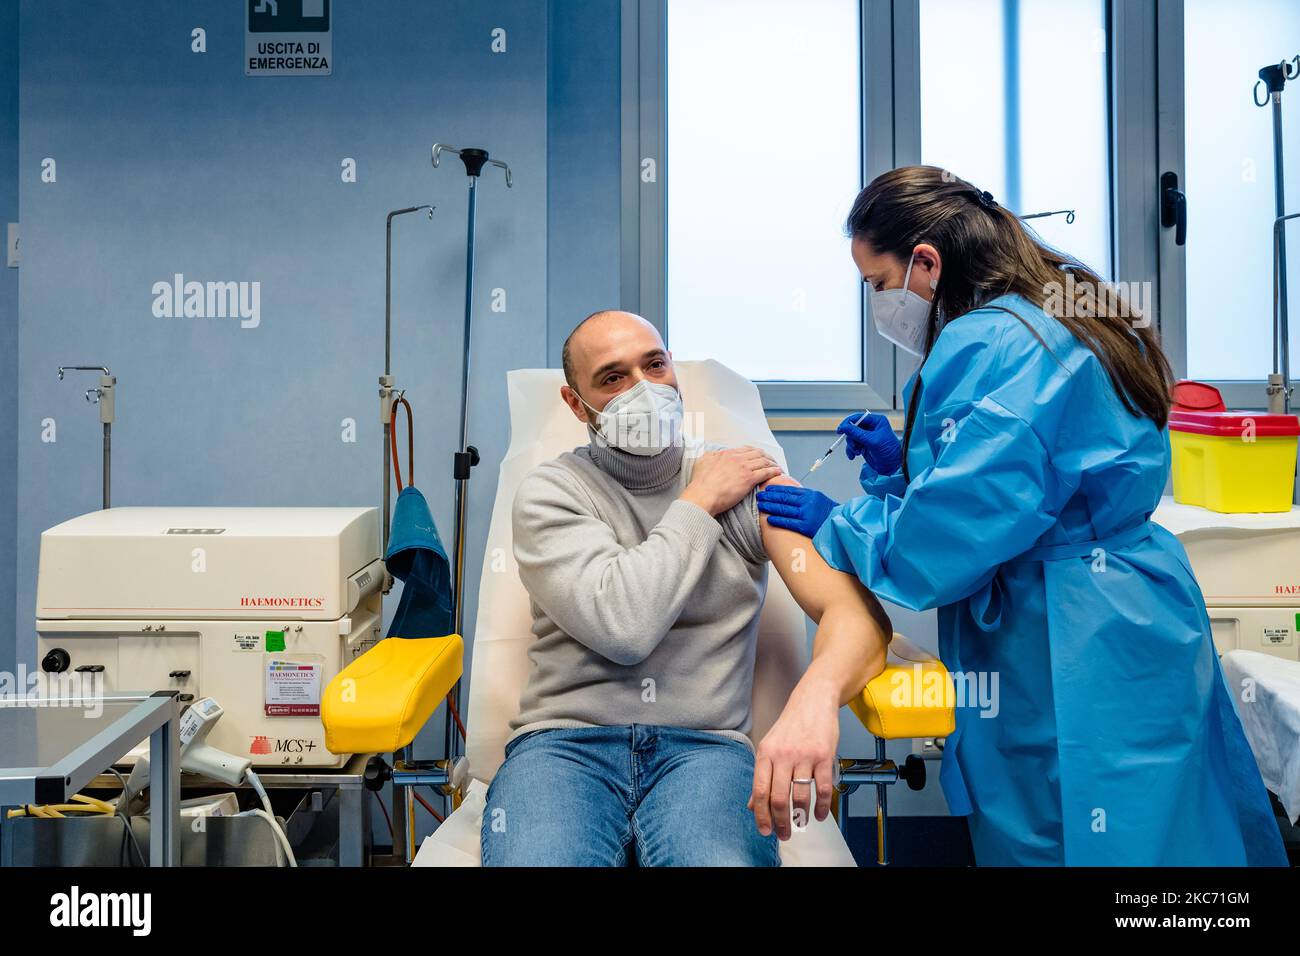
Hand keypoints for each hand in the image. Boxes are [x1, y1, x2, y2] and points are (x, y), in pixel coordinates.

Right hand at [681, 446, 781, 515]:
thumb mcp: (702, 462)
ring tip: (778, 467)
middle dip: (767, 456)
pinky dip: (774, 471)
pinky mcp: (749, 479)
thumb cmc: (700, 483)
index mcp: (727, 454)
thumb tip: (714, 453)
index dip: (756, 452)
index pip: (746, 449)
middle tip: (772, 461)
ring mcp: (743, 468)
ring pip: (764, 461)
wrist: (702, 496)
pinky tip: (778, 473)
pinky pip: (766, 472)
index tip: (760, 456)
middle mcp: (737, 458)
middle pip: (758, 453)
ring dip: (773, 463)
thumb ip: (710, 456)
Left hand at [748, 686, 839, 838]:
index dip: (761, 815)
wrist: (813, 701)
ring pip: (801, 796)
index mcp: (765, 754)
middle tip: (784, 834)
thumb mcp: (769, 747)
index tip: (765, 830)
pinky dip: (822, 807)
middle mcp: (783, 755)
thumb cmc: (791, 726)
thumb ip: (762, 776)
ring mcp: (804, 756)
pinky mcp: (824, 756)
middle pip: (779, 798)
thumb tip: (752, 805)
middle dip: (781, 822)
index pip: (759, 791)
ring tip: (801, 824)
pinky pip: (823, 788)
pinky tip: (819, 815)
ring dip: (801, 817)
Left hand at [756, 485, 838, 536]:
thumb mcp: (818, 499)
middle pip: (784, 498)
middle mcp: (807, 503)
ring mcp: (806, 514)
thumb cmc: (828, 513)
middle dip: (769, 497)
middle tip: (759, 496)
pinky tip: (769, 519)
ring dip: (770, 507)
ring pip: (783, 509)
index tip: (766, 489)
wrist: (841, 525)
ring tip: (760, 505)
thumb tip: (788, 494)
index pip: (789, 490)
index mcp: (809, 494)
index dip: (776, 489)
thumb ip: (804, 497)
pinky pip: (788, 522)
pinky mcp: (805, 526)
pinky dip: (778, 520)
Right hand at [838, 413, 901, 475]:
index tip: (841, 429)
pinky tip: (854, 456)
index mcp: (876, 421)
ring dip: (851, 445)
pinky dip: (851, 450)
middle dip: (851, 438)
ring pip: (851, 437)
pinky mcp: (864, 445)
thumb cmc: (889, 451)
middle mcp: (871, 427)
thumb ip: (857, 433)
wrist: (892, 466)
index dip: (848, 423)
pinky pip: (852, 445)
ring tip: (856, 452)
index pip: (859, 417)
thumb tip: (844, 427)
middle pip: (853, 428)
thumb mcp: (872, 440)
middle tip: (852, 445)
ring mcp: (867, 437)